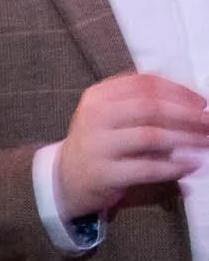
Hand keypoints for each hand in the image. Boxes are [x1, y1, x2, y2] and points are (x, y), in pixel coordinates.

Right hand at [53, 73, 208, 221]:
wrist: (66, 177)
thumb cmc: (101, 142)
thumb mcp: (111, 114)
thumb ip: (143, 104)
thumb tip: (195, 105)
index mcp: (99, 95)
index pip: (145, 83)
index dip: (180, 91)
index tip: (203, 102)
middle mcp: (95, 115)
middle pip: (151, 107)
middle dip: (188, 115)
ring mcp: (97, 144)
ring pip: (151, 135)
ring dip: (186, 139)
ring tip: (207, 143)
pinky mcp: (103, 172)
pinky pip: (146, 168)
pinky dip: (173, 167)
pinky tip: (190, 166)